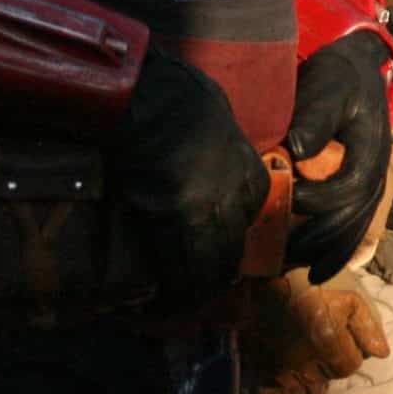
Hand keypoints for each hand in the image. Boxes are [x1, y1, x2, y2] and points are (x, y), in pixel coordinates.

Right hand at [112, 47, 269, 306]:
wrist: (141, 93)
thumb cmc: (176, 91)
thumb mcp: (216, 115)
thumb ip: (219, 144)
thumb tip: (209, 151)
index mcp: (246, 166)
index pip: (251, 212)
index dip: (234, 232)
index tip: (220, 245)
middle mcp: (231, 191)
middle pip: (232, 245)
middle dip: (219, 271)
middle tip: (201, 288)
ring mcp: (202, 206)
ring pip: (207, 261)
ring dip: (195, 286)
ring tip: (179, 301)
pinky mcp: (168, 215)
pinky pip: (174, 261)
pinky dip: (170, 283)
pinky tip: (161, 297)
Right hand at [249, 267, 390, 384]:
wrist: (270, 276)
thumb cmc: (316, 285)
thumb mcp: (350, 299)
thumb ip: (368, 328)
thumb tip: (381, 354)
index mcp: (327, 340)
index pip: (350, 366)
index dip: (352, 352)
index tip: (345, 337)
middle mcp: (302, 359)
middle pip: (329, 375)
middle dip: (334, 360)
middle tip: (327, 337)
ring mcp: (279, 365)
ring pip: (307, 378)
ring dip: (313, 366)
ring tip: (308, 341)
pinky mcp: (262, 366)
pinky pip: (284, 379)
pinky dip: (290, 368)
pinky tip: (290, 347)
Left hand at [284, 31, 392, 281]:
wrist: (355, 65)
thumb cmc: (338, 76)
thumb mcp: (327, 88)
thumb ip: (316, 118)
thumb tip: (298, 150)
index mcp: (369, 149)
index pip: (350, 186)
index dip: (320, 199)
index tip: (287, 198)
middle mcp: (376, 169)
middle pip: (356, 215)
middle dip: (324, 238)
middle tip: (289, 254)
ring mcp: (372, 178)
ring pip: (358, 225)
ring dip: (334, 250)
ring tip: (306, 272)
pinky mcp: (361, 183)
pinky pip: (356, 222)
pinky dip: (340, 246)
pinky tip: (319, 264)